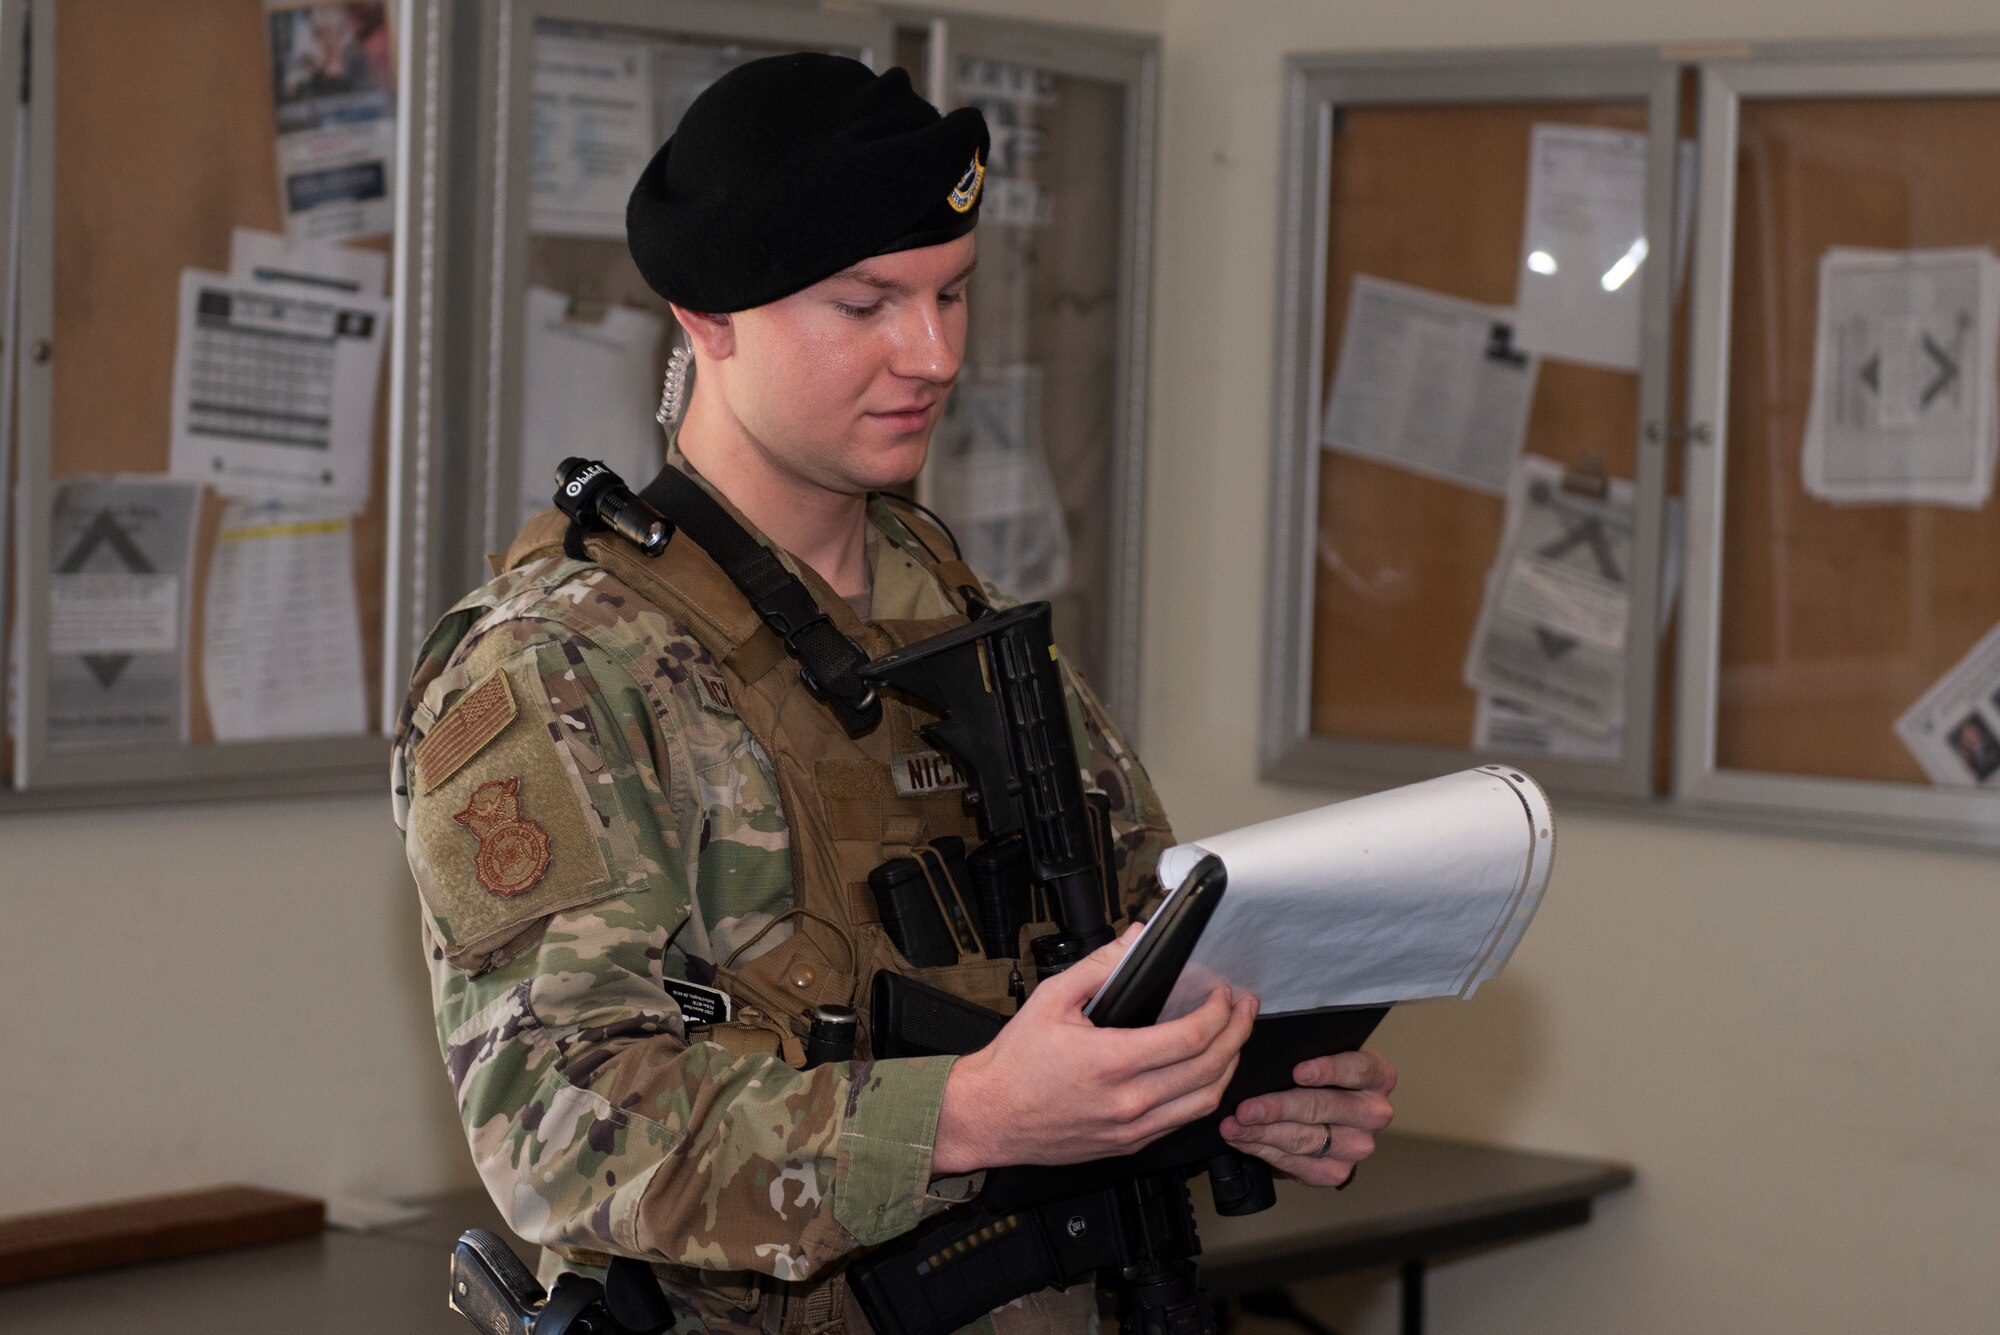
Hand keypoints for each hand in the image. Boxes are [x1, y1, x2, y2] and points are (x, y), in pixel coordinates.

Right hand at [933, 924, 1258, 1173]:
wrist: (989, 1115)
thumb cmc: (1015, 1064)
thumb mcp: (1051, 999)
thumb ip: (1100, 966)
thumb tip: (1135, 940)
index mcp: (1111, 1061)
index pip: (1191, 1038)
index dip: (1219, 1011)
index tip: (1222, 992)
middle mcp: (1128, 1101)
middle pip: (1211, 1069)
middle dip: (1238, 1032)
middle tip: (1244, 1008)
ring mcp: (1132, 1128)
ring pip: (1206, 1101)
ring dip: (1229, 1065)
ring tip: (1233, 1037)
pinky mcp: (1129, 1144)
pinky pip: (1182, 1121)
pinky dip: (1203, 1093)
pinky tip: (1204, 1071)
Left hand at [1218, 1048, 1396, 1187]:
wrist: (1322, 1116)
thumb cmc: (1317, 1077)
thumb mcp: (1320, 1056)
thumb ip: (1305, 1052)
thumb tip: (1269, 1052)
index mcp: (1378, 1076)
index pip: (1357, 1069)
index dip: (1328, 1070)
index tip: (1297, 1072)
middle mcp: (1374, 1112)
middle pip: (1324, 1108)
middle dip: (1278, 1108)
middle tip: (1245, 1109)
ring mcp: (1359, 1146)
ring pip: (1306, 1139)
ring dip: (1263, 1133)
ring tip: (1234, 1126)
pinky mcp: (1337, 1172)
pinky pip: (1296, 1164)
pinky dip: (1264, 1151)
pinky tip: (1244, 1140)